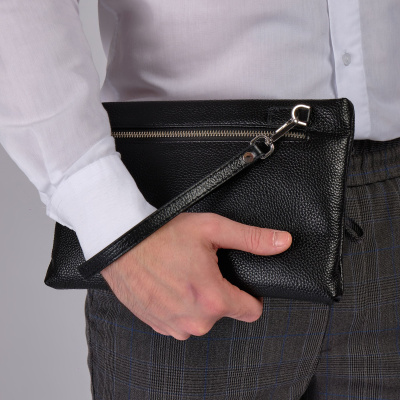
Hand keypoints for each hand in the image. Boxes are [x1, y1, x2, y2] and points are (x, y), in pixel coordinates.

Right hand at [101, 212, 291, 339]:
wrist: (120, 242)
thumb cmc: (162, 234)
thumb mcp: (212, 229)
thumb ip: (252, 238)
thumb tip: (283, 242)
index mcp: (213, 299)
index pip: (252, 311)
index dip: (247, 294)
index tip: (235, 280)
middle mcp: (195, 320)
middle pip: (224, 311)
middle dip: (217, 292)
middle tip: (200, 268)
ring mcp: (174, 326)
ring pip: (202, 318)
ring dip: (196, 300)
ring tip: (181, 274)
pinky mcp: (158, 325)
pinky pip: (181, 320)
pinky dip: (179, 305)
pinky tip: (168, 284)